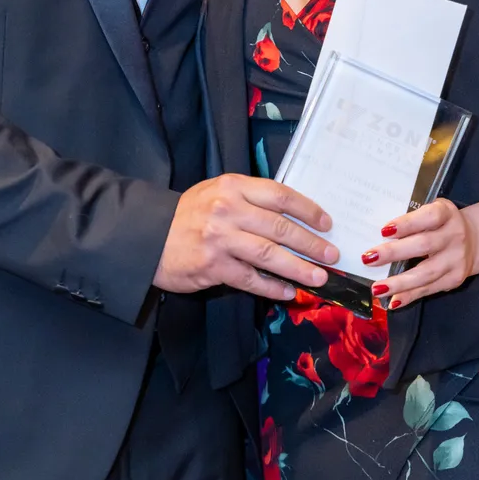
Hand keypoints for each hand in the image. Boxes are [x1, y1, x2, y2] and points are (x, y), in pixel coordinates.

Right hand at [154, 175, 337, 300]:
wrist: (147, 236)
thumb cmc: (188, 214)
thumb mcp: (216, 193)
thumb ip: (249, 200)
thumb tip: (292, 218)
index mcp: (233, 187)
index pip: (280, 195)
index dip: (307, 210)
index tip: (326, 223)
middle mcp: (228, 210)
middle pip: (280, 228)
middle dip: (311, 243)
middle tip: (331, 255)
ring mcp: (220, 239)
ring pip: (269, 255)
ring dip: (298, 268)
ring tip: (318, 278)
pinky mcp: (213, 266)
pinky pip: (250, 279)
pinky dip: (272, 287)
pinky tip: (287, 292)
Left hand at [362, 199, 475, 309]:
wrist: (474, 239)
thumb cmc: (440, 223)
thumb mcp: (431, 212)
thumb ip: (411, 220)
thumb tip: (378, 237)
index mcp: (446, 213)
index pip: (429, 217)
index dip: (407, 224)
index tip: (384, 231)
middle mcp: (454, 235)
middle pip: (424, 245)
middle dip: (394, 253)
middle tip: (368, 259)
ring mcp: (456, 259)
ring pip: (426, 273)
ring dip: (399, 283)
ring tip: (377, 288)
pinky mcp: (454, 279)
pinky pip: (429, 289)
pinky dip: (410, 296)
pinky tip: (393, 301)